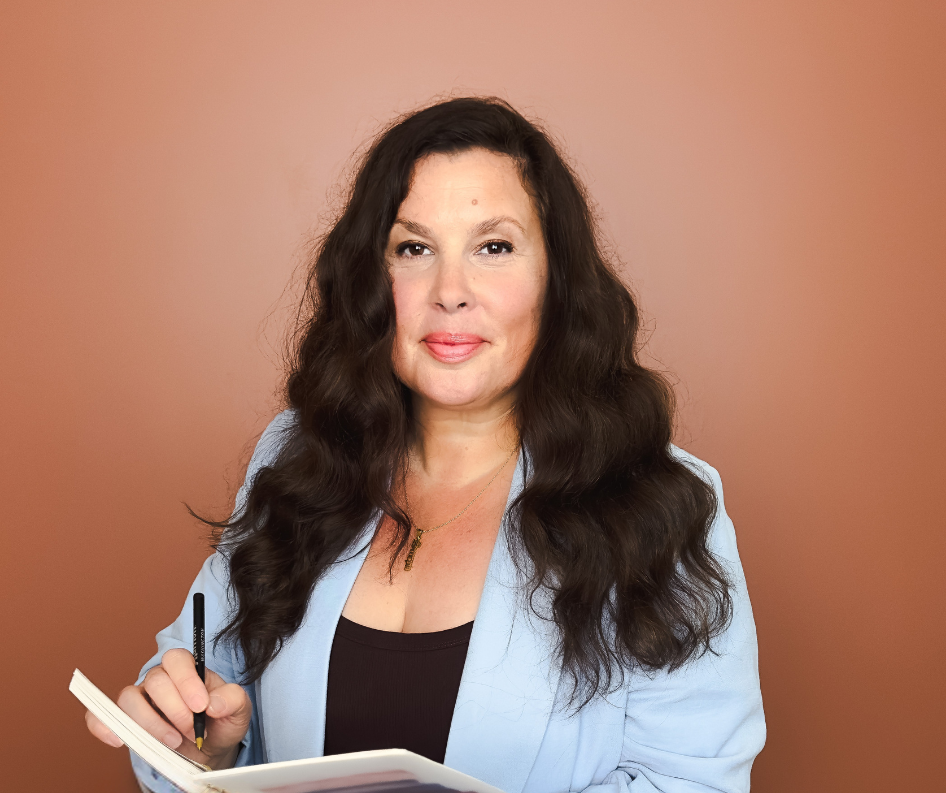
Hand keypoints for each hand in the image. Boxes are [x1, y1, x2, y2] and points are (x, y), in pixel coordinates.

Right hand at [84, 648, 251, 769]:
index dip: (186, 681)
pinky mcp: (124, 721)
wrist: (209, 749)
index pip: (177, 659)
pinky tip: (119, 740)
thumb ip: (232, 699)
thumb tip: (215, 703)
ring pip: (128, 698)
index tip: (201, 706)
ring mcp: (140, 700)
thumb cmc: (220, 723)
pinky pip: (101, 717)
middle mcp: (160, 680)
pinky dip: (104, 727)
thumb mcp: (238, 710)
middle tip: (191, 730)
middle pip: (155, 682)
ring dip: (149, 723)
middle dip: (175, 710)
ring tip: (172, 741)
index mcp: (187, 669)